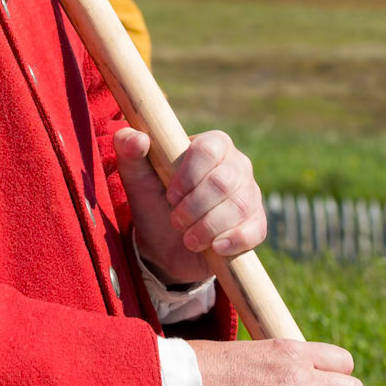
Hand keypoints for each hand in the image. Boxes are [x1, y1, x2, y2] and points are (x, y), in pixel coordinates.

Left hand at [114, 127, 264, 284]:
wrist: (167, 245)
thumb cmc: (153, 201)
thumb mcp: (135, 177)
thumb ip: (128, 149)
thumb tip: (136, 138)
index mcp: (210, 144)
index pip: (208, 149)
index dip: (189, 175)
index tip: (170, 196)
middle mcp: (236, 164)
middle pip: (223, 182)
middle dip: (195, 207)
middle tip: (176, 222)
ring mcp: (250, 193)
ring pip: (239, 207)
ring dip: (209, 227)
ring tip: (189, 239)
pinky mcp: (257, 223)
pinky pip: (255, 230)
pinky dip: (234, 240)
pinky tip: (216, 248)